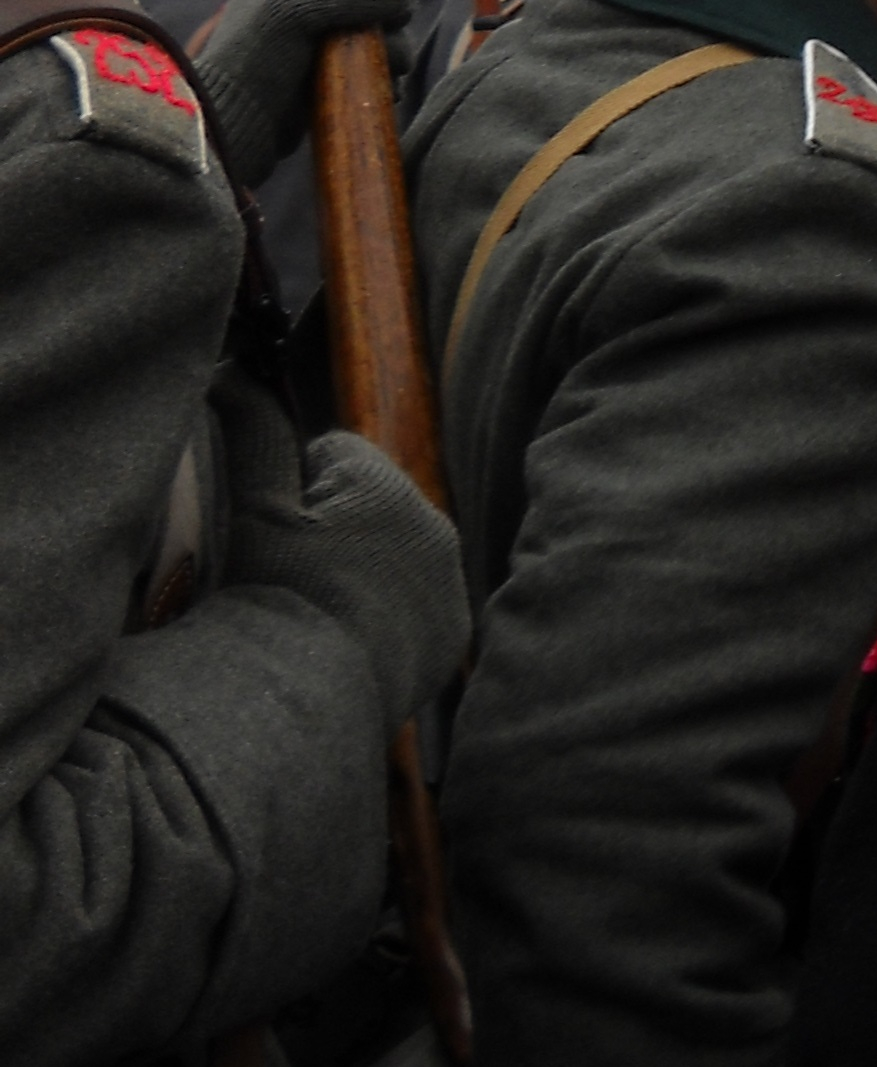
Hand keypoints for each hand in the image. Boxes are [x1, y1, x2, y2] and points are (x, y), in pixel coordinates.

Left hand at [188, 0, 415, 187]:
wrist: (238, 129)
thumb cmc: (253, 58)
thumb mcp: (295, 10)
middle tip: (398, 13)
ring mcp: (320, 25)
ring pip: (381, 15)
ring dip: (395, 39)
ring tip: (386, 62)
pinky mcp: (334, 61)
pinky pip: (378, 51)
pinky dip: (388, 65)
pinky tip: (383, 81)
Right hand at [226, 429, 468, 730]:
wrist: (308, 695)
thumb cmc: (274, 593)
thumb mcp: (256, 509)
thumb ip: (255, 434)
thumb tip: (235, 372)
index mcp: (386, 481)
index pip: (335, 454)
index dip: (295, 487)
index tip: (277, 531)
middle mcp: (431, 521)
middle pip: (369, 505)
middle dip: (335, 528)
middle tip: (293, 578)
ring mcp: (448, 580)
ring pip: (395, 555)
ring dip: (364, 571)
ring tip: (319, 614)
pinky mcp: (451, 632)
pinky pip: (417, 606)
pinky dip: (389, 616)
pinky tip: (351, 642)